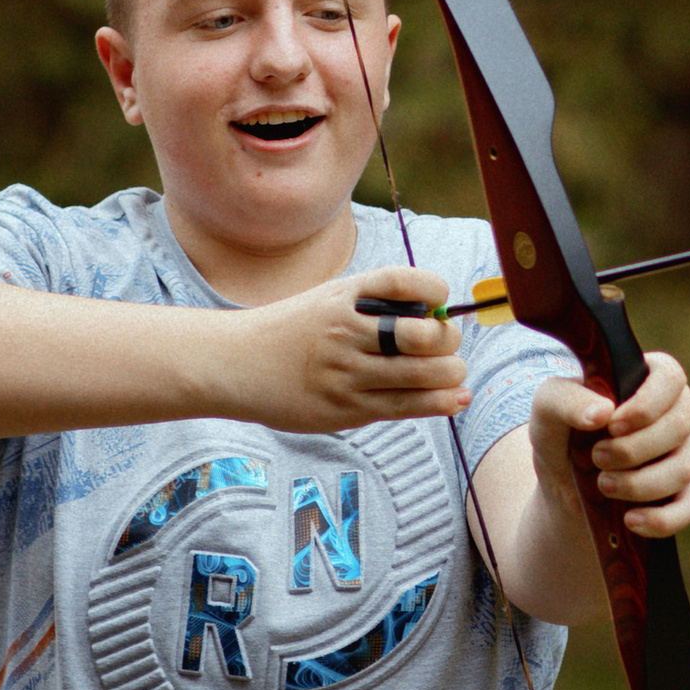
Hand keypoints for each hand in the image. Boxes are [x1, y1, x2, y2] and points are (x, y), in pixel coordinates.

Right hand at [237, 267, 467, 431]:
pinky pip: (405, 405)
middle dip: (449, 340)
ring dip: (450, 373)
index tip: (441, 299)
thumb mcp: (327, 301)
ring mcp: (346, 372)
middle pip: (423, 334)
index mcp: (344, 296)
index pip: (402, 281)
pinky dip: (439, 402)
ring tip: (451, 374)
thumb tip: (439, 320)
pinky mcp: (346, 408)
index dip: (434, 289)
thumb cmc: (292, 332)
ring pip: (422, 374)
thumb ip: (375, 306)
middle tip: (447, 346)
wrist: (235, 364)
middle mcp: (346, 331)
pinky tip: (455, 399)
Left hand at [531, 349, 689, 541]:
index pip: (672, 378)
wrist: (563, 484)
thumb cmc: (562, 434)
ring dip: (640, 483)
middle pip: (680, 426)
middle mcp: (677, 414)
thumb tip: (602, 412)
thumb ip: (566, 399)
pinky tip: (631, 520)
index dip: (647, 404)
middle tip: (597, 457)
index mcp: (651, 380)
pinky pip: (689, 508)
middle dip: (634, 449)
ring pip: (683, 469)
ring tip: (603, 485)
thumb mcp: (548, 409)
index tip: (613, 425)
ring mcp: (686, 454)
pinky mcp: (684, 494)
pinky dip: (661, 518)